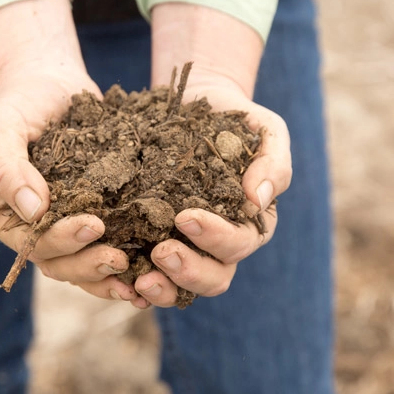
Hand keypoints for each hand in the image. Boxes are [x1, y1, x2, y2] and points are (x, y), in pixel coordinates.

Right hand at [0, 0, 143, 304]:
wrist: (51, 84)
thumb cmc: (22, 102)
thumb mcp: (5, 127)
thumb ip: (8, 167)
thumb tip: (32, 211)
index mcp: (6, 217)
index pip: (34, 243)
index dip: (63, 241)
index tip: (94, 225)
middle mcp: (34, 230)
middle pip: (60, 263)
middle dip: (90, 265)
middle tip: (121, 258)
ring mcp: (65, 226)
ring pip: (85, 264)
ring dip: (110, 275)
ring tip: (141, 278)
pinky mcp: (97, 216)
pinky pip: (109, 245)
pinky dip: (129, 260)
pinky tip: (154, 266)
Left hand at [135, 2, 291, 306]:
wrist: (196, 104)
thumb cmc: (235, 118)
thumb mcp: (266, 131)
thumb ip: (273, 163)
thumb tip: (257, 199)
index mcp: (250, 224)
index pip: (237, 243)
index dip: (214, 237)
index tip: (185, 217)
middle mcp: (221, 246)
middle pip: (214, 278)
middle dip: (189, 271)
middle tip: (161, 253)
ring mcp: (188, 249)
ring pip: (182, 287)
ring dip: (163, 289)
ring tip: (139, 279)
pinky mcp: (155, 242)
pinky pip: (150, 274)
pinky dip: (136, 284)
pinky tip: (120, 282)